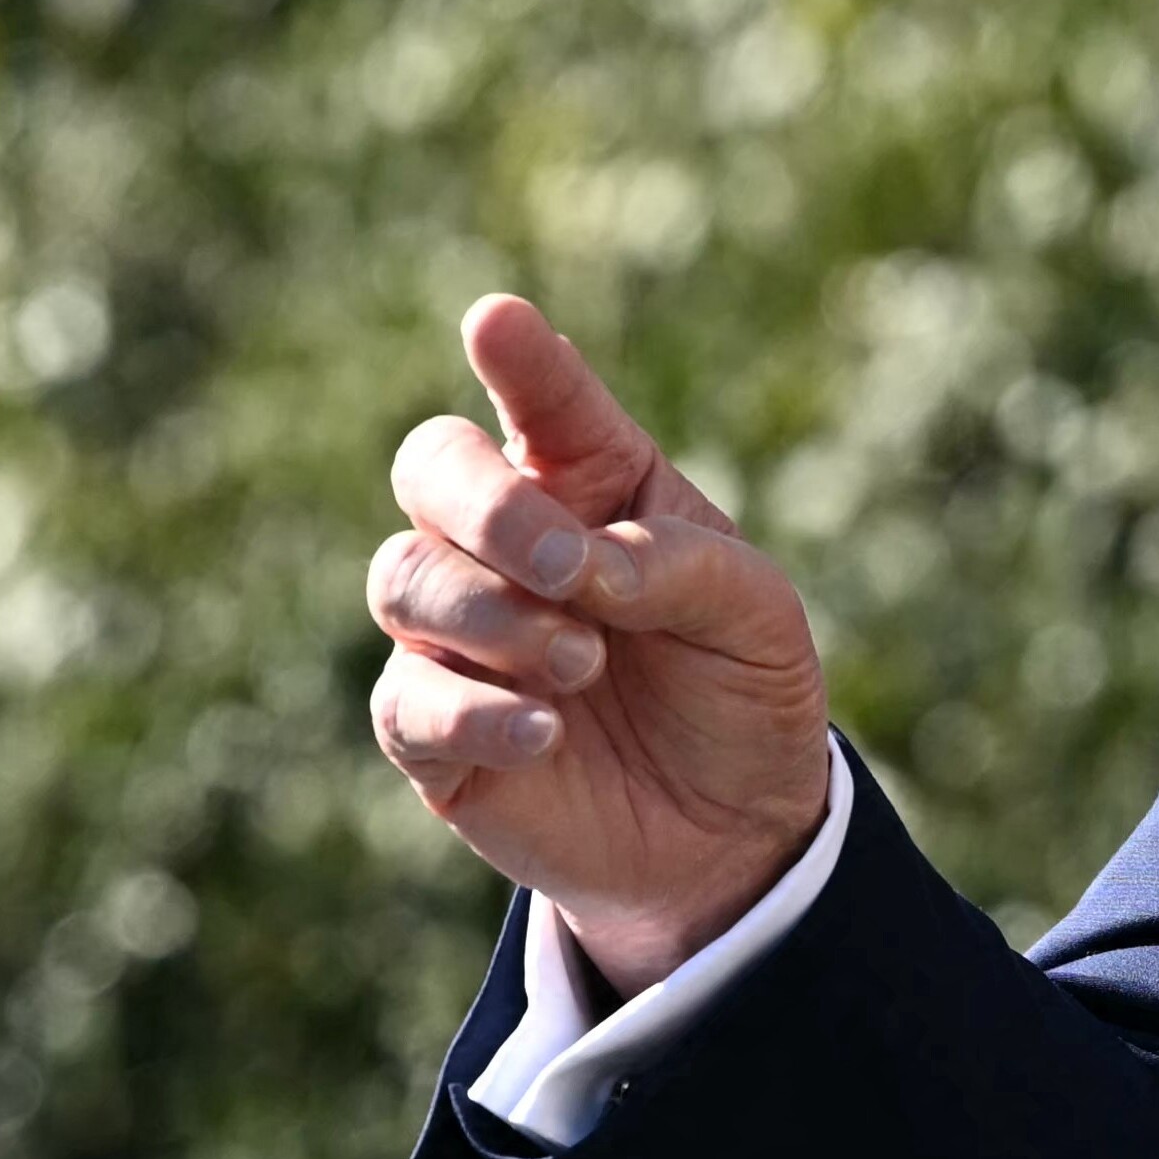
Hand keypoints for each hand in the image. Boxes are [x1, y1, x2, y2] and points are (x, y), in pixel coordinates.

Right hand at [364, 293, 836, 991]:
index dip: (518, 358)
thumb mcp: (756, 618)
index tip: (496, 322)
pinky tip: (546, 731)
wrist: (732, 836)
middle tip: (565, 565)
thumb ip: (679, 567)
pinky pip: (408, 701)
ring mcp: (459, 635)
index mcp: (590, 483)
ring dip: (490, 615)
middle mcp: (505, 543)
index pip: (541, 400)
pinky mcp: (434, 733)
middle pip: (430, 468)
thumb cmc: (738, 692)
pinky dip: (474, 710)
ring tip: (582, 665)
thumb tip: (583, 566)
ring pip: (402, 579)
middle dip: (485, 505)